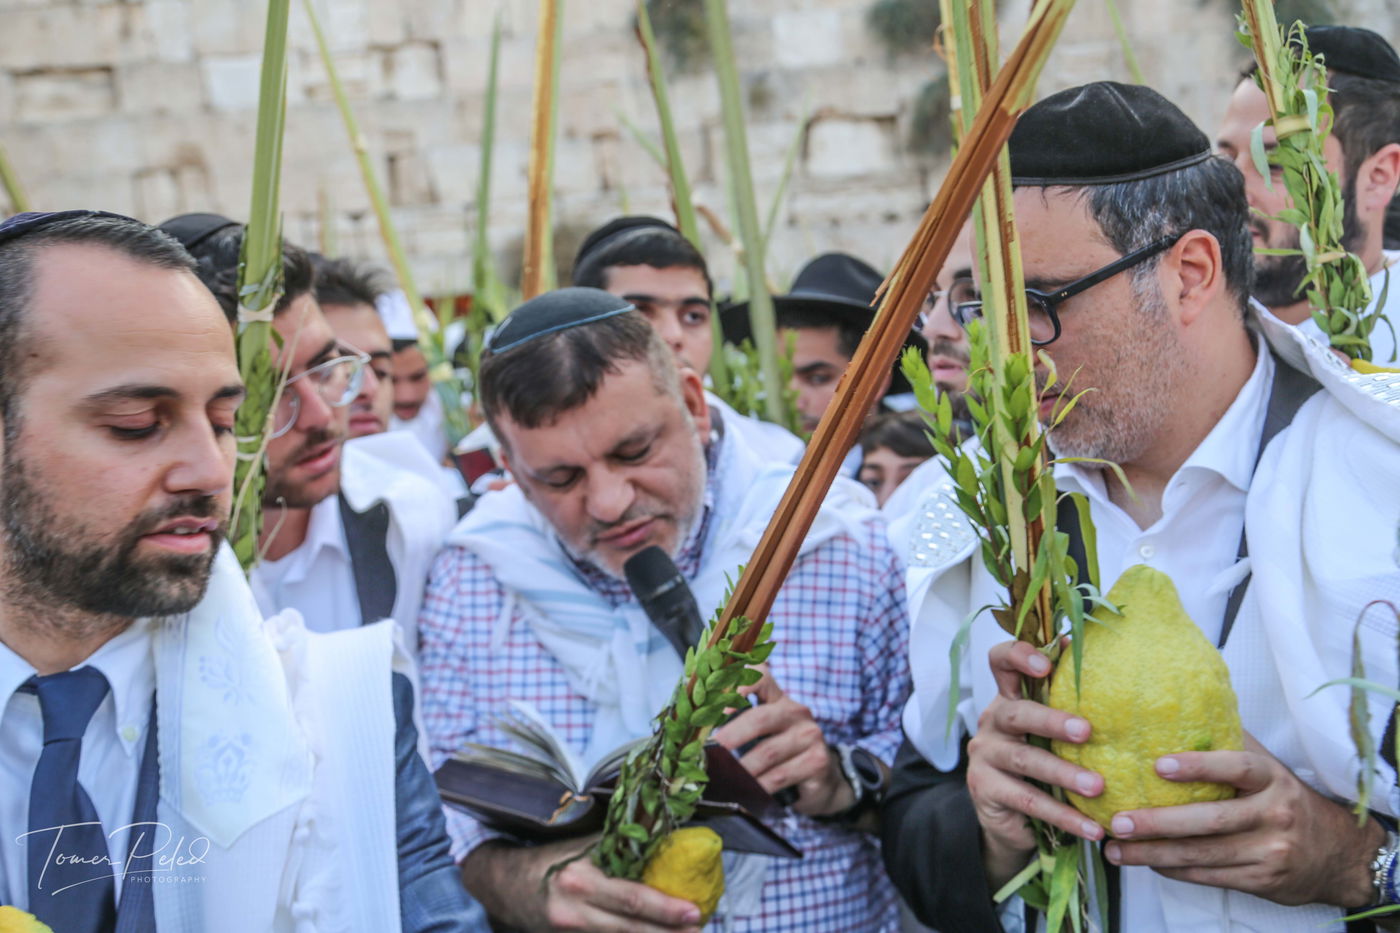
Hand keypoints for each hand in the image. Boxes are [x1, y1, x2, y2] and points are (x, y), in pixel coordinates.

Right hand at [462, 838, 701, 931]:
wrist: (507, 884)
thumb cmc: (553, 859)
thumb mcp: (583, 844)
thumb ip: (619, 842)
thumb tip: (660, 825)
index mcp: (582, 873)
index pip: (630, 893)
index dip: (664, 904)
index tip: (693, 908)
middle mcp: (575, 905)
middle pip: (629, 924)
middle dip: (666, 930)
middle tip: (697, 929)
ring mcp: (570, 927)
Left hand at [711, 669, 853, 815]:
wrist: (822, 780)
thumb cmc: (782, 751)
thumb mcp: (764, 732)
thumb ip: (737, 724)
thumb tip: (695, 733)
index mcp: (778, 698)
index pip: (761, 676)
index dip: (739, 684)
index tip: (720, 703)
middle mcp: (796, 712)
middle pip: (760, 718)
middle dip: (731, 735)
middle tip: (712, 750)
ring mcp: (809, 736)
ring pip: (767, 752)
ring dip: (740, 768)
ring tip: (723, 778)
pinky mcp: (817, 762)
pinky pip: (779, 776)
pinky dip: (758, 787)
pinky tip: (745, 793)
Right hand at [965, 640, 1105, 887]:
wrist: (1010, 819)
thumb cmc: (1041, 765)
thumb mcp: (1049, 733)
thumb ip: (1066, 705)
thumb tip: (1108, 667)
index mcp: (1009, 699)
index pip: (1001, 662)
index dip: (1018, 656)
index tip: (1047, 664)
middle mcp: (992, 722)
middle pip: (1015, 713)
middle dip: (1051, 720)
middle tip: (1086, 732)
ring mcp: (985, 756)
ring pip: (1023, 760)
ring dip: (1064, 773)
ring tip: (1098, 787)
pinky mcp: (985, 790)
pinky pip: (1028, 802)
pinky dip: (1063, 816)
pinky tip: (1092, 827)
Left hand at [1103, 732, 1384, 908]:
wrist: (1337, 854)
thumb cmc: (1284, 800)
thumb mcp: (1269, 768)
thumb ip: (1231, 743)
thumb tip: (1182, 704)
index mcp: (1273, 779)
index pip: (1237, 767)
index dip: (1199, 766)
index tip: (1157, 764)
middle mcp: (1275, 814)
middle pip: (1210, 821)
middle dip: (1159, 823)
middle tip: (1119, 821)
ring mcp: (1270, 850)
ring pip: (1203, 854)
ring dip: (1154, 854)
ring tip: (1116, 849)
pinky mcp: (1262, 880)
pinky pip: (1209, 876)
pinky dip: (1173, 869)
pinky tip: (1146, 862)